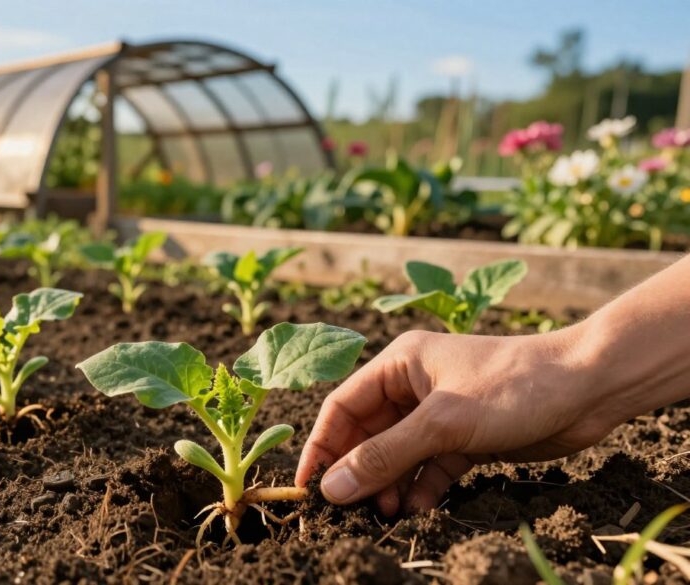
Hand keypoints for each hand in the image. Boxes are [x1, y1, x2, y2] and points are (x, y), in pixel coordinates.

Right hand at [295, 328, 622, 515]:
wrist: (589, 386)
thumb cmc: (514, 386)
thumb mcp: (444, 423)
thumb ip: (386, 455)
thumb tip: (334, 487)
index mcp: (398, 363)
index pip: (343, 407)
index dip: (323, 446)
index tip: (310, 486)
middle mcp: (413, 385)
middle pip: (368, 433)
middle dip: (359, 471)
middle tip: (351, 510)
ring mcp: (440, 412)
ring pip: (398, 453)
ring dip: (389, 483)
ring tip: (387, 514)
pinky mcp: (465, 436)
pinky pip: (429, 465)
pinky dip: (421, 487)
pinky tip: (419, 508)